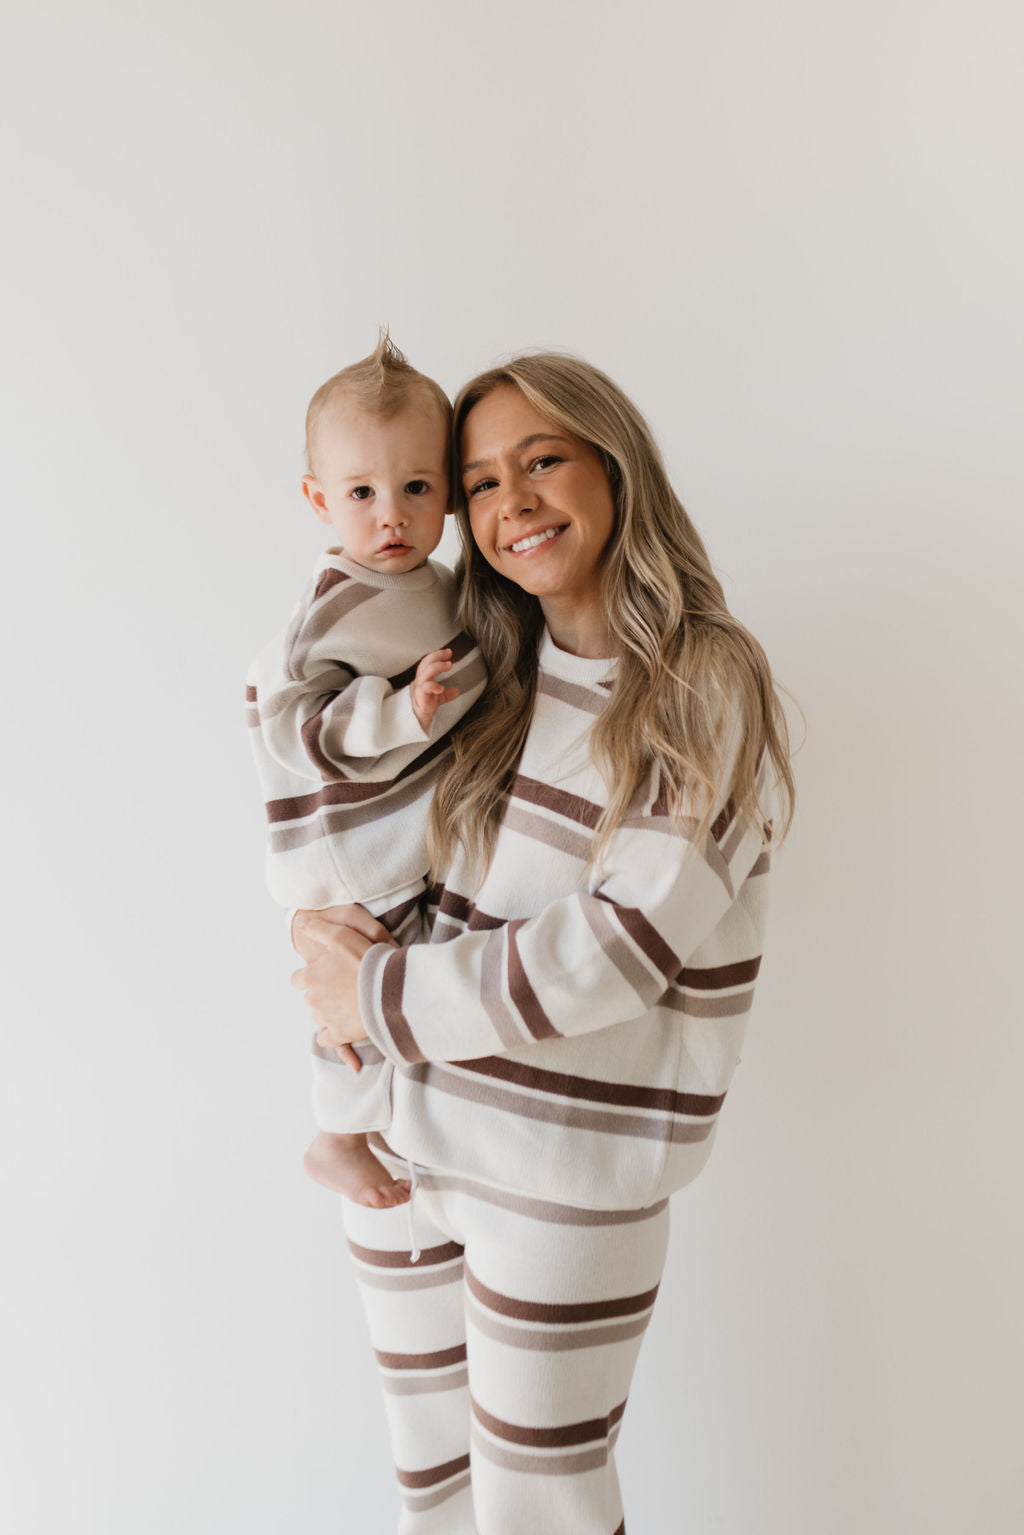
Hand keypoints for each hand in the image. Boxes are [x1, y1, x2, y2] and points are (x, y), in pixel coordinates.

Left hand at [291, 909, 397, 1052]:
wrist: (389, 989)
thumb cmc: (367, 961)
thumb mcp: (343, 935)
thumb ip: (319, 928)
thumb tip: (300, 920)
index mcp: (311, 976)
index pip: (298, 979)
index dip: (311, 976)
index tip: (326, 974)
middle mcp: (313, 999)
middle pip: (311, 998)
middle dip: (323, 994)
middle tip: (345, 987)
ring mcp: (325, 1018)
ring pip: (319, 1017)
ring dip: (329, 1011)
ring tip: (350, 1003)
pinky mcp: (339, 1035)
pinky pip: (326, 1039)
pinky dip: (332, 1034)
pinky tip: (344, 1026)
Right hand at [411, 648, 459, 733]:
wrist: (419, 718)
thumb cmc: (427, 704)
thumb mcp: (439, 697)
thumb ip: (447, 693)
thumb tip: (457, 691)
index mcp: (424, 676)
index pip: (428, 661)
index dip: (437, 655)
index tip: (449, 652)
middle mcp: (420, 679)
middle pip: (425, 663)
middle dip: (437, 656)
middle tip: (449, 654)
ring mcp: (420, 687)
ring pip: (426, 672)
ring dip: (438, 666)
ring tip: (449, 665)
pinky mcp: (420, 696)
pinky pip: (426, 687)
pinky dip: (434, 685)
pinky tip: (441, 688)